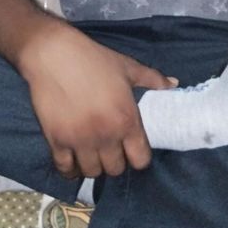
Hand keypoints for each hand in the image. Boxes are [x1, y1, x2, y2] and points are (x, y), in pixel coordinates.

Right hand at [19, 21, 176, 178]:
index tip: (131, 149)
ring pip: (92, 172)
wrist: (53, 54)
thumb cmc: (93, 59)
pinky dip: (70, 169)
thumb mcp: (127, 67)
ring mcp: (80, 140)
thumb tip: (174, 84)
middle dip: (115, 161)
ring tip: (91, 154)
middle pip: (115, 169)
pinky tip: (71, 161)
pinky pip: (65, 169)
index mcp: (126, 120)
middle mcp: (106, 135)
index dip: (137, 157)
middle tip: (109, 150)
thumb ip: (152, 80)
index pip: (140, 160)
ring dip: (93, 166)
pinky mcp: (57, 140)